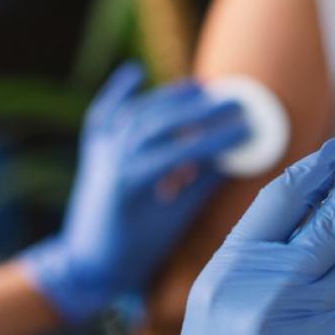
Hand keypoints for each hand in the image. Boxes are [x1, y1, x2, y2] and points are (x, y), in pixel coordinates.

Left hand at [19, 63, 248, 322]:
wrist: (88, 263)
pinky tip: (135, 71)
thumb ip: (200, 186)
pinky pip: (104, 114)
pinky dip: (118, 92)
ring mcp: (101, 150)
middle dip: (200, 110)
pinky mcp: (93, 149)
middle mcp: (113, 157)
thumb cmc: (135, 250)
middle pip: (162, 123)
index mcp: (132, 180)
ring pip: (137, 113)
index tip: (246, 128)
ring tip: (201, 87)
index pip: (184, 149)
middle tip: (233, 101)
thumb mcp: (173, 220)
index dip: (217, 137)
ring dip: (169, 97)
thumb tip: (231, 159)